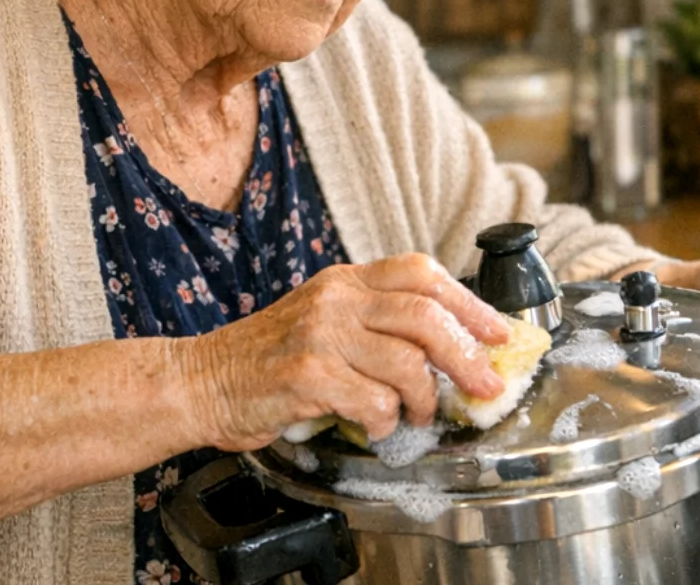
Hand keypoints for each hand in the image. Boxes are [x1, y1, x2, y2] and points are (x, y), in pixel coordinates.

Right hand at [178, 255, 509, 451]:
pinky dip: (384, 422)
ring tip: (415, 415)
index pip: (421, 274)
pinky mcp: (306, 374)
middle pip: (426, 315)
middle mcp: (335, 299)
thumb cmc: (267, 361)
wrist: (201, 382)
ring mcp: (320, 334)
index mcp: (344, 280)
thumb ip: (376, 325)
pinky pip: (374, 401)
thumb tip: (451, 348)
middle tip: (485, 386)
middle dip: (467, 356)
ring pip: (407, 363)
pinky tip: (372, 426)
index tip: (499, 334)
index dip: (469, 304)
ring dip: (423, 399)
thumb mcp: (324, 322)